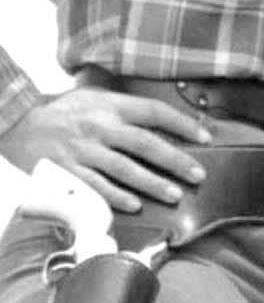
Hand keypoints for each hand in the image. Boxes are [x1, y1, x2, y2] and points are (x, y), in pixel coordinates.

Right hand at [0, 88, 210, 214]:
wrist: (15, 120)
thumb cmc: (61, 111)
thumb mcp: (92, 97)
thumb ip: (124, 106)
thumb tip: (163, 117)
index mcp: (109, 106)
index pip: (154, 111)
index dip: (182, 124)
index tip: (205, 137)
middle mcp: (99, 127)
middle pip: (145, 144)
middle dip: (176, 160)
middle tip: (197, 175)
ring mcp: (82, 150)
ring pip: (124, 169)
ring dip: (151, 183)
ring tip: (173, 194)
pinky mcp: (66, 169)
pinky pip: (95, 186)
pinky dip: (115, 197)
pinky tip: (134, 206)